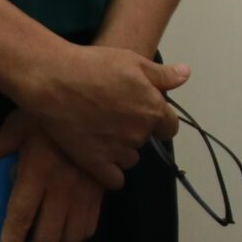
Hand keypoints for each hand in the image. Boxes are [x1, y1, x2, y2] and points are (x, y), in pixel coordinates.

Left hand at [0, 112, 107, 241]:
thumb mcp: (13, 129)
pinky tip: (59, 241)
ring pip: (69, 239)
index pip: (21, 218)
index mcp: (37, 172)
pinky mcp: (98, 193)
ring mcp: (84, 193)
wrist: (94, 108)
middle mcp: (63, 187)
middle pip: (47, 238)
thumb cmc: (47, 118)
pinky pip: (87, 229)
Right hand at [17, 45, 188, 186]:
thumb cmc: (94, 66)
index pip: (169, 128)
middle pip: (145, 140)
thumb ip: (162, 75)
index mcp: (153, 109)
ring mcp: (118, 151)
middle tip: (112, 114)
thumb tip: (186, 75)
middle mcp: (139, 134)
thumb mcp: (133, 62)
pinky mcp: (96, 164)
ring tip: (100, 131)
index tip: (140, 112)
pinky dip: (109, 172)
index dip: (157, 120)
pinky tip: (98, 156)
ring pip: (130, 159)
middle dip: (134, 130)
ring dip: (121, 149)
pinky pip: (114, 180)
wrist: (54, 80)